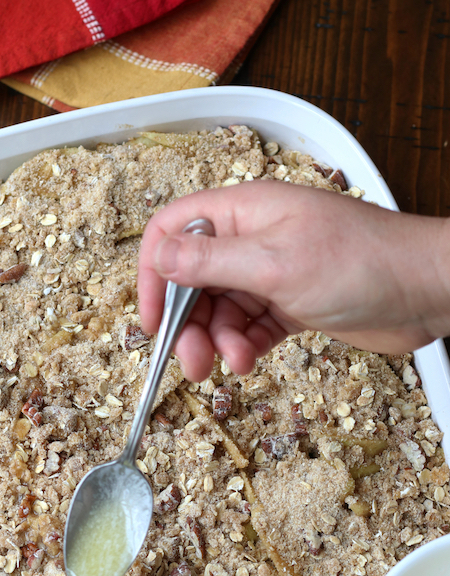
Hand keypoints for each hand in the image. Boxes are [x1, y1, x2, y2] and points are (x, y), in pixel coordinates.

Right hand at [137, 180, 449, 380]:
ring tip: (231, 364)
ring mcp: (271, 272)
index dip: (154, 273)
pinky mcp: (290, 303)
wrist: (424, 290)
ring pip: (220, 309)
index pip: (175, 231)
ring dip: (217, 341)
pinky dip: (242, 346)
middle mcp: (252, 239)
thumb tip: (159, 256)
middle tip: (191, 362)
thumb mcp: (274, 263)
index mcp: (243, 212)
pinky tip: (248, 361)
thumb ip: (211, 262)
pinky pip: (248, 327)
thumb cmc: (360, 262)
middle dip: (187, 322)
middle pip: (194, 279)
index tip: (152, 318)